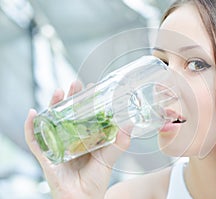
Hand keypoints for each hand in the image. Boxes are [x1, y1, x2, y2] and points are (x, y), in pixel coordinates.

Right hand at [24, 80, 130, 198]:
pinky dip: (31, 127)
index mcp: (84, 137)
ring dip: (52, 105)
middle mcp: (69, 138)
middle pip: (66, 113)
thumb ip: (119, 143)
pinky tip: (32, 113)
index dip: (86, 100)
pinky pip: (35, 140)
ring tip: (58, 92)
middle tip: (75, 84)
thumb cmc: (95, 181)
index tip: (93, 87)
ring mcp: (57, 145)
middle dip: (70, 97)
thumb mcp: (108, 158)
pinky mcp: (46, 156)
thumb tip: (130, 125)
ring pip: (51, 121)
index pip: (84, 113)